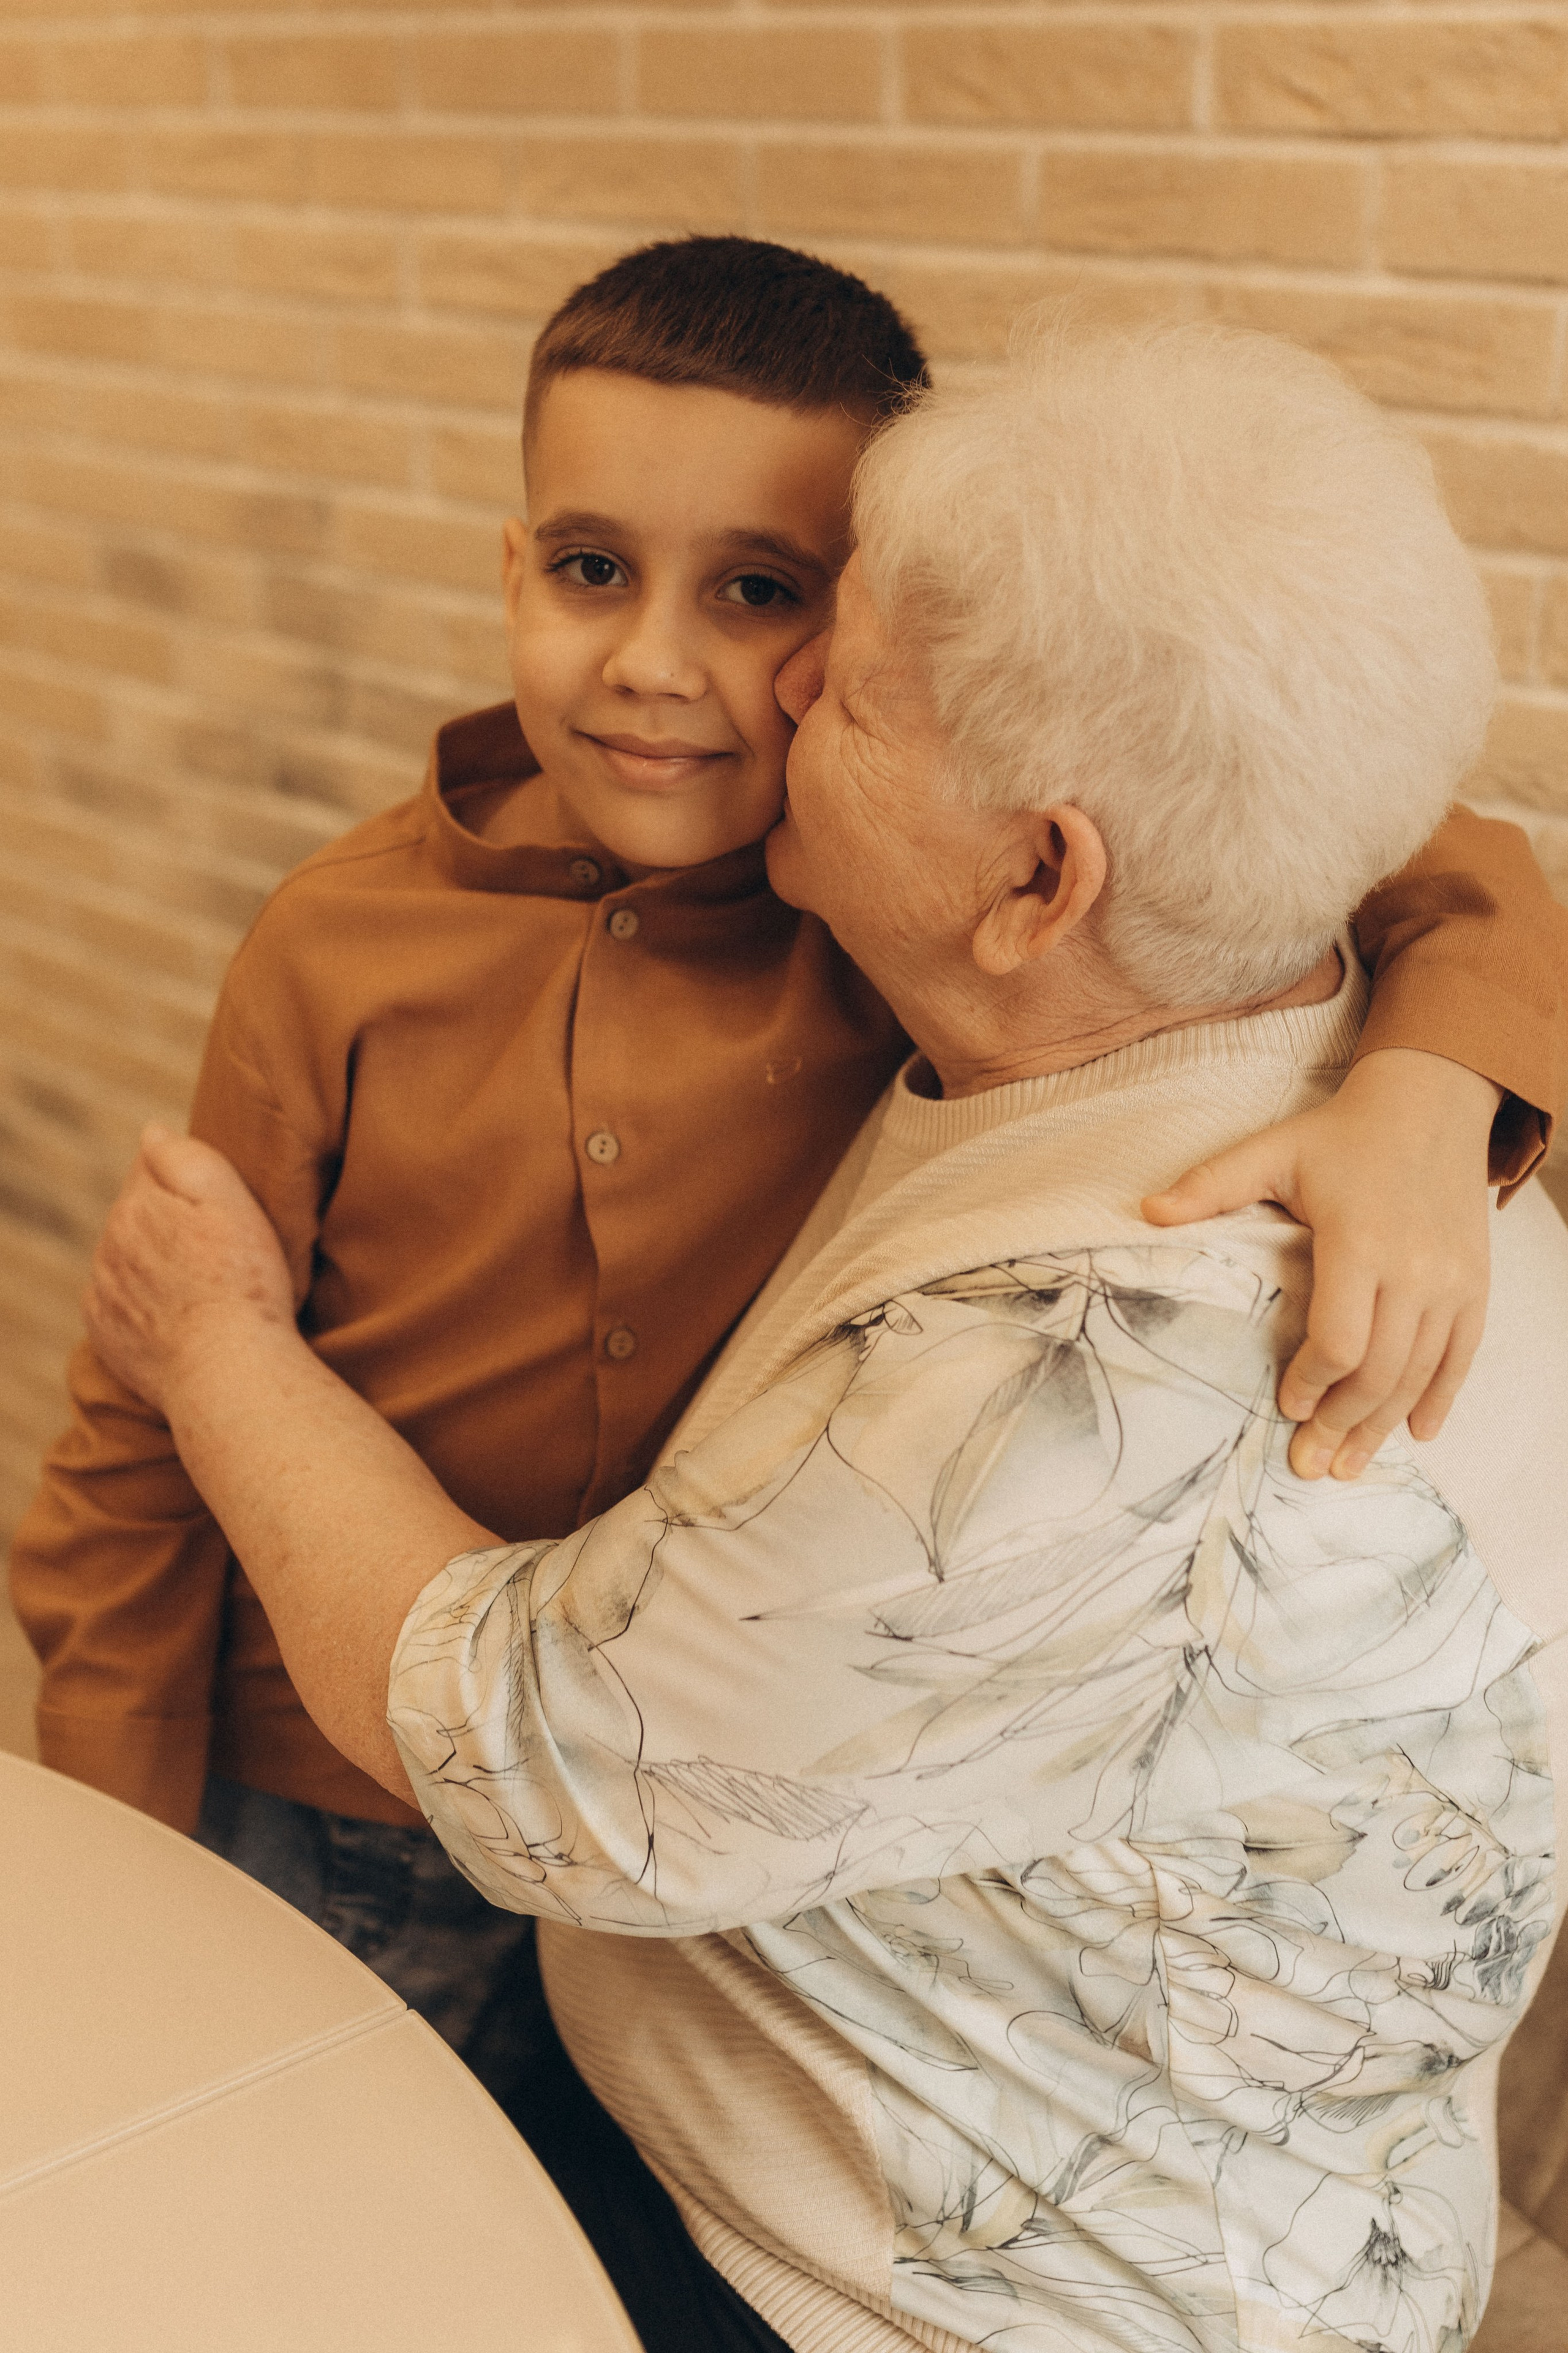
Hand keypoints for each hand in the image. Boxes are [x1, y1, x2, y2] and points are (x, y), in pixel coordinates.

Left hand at [84, 1125, 297, 1413]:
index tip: (219, 1205)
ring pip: (126, 1258)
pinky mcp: (106, 1335)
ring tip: (203, 1285)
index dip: (188, 1181)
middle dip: (169, 1221)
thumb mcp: (230, 1201)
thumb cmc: (244, 1284)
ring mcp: (103, 1293)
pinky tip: (180, 1315)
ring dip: (155, 1262)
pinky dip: (144, 1304)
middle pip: (137, 1213)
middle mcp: (108, 1246)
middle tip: (220, 1248)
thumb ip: (186, 1157)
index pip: (151, 1167)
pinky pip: (120, 1303)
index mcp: (136, 1206)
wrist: (228, 1373)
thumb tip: (151, 1131)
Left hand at [1143, 1049, 1497, 1480]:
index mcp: (1360, 1242)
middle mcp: (1414, 1269)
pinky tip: (1417, 1433)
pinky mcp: (1475, 1285)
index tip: (1285, 1405)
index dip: (1311, 1381)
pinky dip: (1440, 1398)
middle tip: (1309, 1464)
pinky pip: (1462, 1355)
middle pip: (1380, 1371)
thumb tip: (1147, 1212)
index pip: (1341, 1339)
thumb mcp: (1273, 1149)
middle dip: (1341, 1424)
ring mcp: (1452, 1281)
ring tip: (1349, 1465)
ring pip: (1419, 1374)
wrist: (1430, 1103)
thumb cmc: (1342, 1134)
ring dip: (1384, 1426)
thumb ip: (1212, 1183)